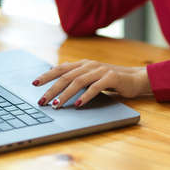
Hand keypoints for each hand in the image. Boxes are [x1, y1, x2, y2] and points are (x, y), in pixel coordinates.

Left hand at [32, 60, 151, 108]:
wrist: (135, 78)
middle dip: (52, 89)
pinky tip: (78, 104)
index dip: (46, 75)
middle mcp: (89, 65)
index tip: (34, 83)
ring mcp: (100, 70)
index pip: (60, 68)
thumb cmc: (111, 79)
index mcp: (83, 64)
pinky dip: (85, 96)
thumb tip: (57, 84)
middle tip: (42, 100)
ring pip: (78, 81)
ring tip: (56, 105)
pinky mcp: (111, 77)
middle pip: (66, 76)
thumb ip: (77, 77)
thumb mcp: (92, 77)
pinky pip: (95, 87)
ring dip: (65, 94)